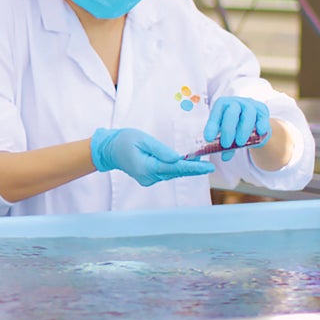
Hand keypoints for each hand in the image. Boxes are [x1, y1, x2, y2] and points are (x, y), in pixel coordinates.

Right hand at [91, 128, 215, 186]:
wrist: (109, 150)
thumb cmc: (124, 141)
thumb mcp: (142, 140)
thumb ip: (160, 150)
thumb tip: (177, 158)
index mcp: (146, 167)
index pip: (174, 168)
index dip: (193, 167)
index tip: (207, 168)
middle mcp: (149, 177)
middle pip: (175, 173)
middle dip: (193, 169)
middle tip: (210, 166)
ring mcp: (148, 179)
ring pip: (171, 174)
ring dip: (185, 168)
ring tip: (201, 163)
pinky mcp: (149, 178)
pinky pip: (166, 173)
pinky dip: (176, 168)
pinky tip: (186, 164)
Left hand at [202, 97, 270, 161]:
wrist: (253, 123)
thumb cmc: (235, 127)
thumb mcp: (227, 135)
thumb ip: (225, 145)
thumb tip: (225, 157)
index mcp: (222, 105)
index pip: (215, 113)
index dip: (212, 126)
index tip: (209, 139)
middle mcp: (235, 103)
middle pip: (231, 113)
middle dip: (228, 129)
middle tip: (226, 144)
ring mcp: (250, 105)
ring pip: (248, 114)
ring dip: (243, 129)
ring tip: (240, 143)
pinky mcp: (262, 110)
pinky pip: (262, 116)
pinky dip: (261, 124)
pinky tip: (260, 132)